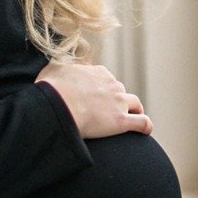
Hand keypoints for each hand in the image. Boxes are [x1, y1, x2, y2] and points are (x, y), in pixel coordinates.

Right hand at [34, 61, 152, 139]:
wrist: (59, 106)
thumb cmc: (52, 89)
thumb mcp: (53, 69)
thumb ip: (59, 66)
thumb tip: (57, 66)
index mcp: (98, 72)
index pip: (106, 79)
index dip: (102, 89)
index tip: (96, 97)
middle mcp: (112, 84)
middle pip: (119, 90)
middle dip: (116, 99)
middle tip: (108, 111)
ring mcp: (118, 102)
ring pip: (134, 103)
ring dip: (134, 109)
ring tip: (132, 117)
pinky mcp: (121, 121)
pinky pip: (141, 122)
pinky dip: (145, 126)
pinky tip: (146, 131)